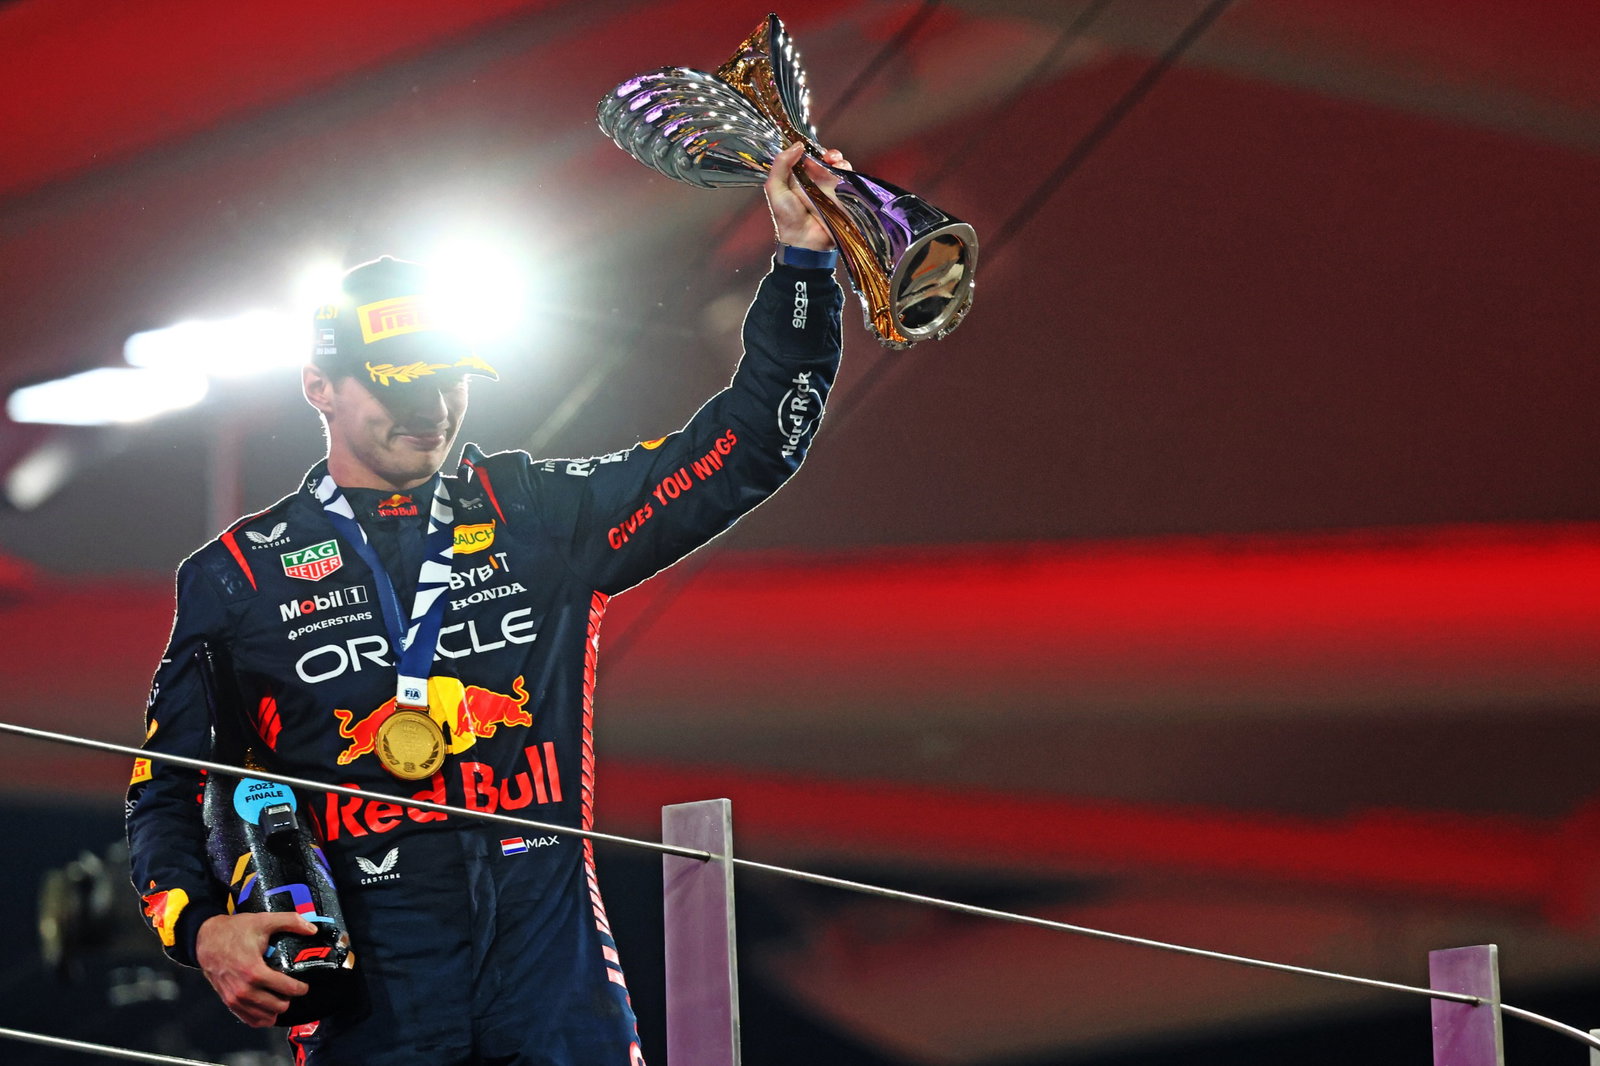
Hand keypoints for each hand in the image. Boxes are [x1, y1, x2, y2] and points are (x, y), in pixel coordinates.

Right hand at [195, 912, 315, 1026]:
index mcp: (254, 971)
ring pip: (264, 1016)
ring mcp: (235, 998)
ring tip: (282, 998)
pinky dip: (261, 1018)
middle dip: (289, 999)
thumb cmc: (234, 931)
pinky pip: (249, 1020)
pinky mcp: (229, 1002)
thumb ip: (290, 922)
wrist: (206, 940)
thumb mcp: (264, 920)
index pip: (286, 989)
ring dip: (276, 1009)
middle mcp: (243, 989)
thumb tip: (312, 929)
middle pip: (277, 1006)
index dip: (300, 988)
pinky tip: (269, 1010)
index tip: (304, 985)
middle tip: (292, 990)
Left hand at [765, 142, 851, 251]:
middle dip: (828, 153)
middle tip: (828, 155)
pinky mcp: (841, 197)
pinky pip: (847, 179)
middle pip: (824, 160)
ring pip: (838, 167)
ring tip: (836, 162)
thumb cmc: (787, 218)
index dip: (810, 149)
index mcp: (797, 178)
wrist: (806, 242)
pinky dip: (846, 171)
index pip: (806, 157)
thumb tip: (797, 145)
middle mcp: (813, 181)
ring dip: (838, 160)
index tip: (810, 147)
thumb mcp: (775, 189)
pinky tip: (842, 170)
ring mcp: (829, 189)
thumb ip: (781, 165)